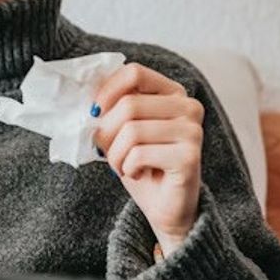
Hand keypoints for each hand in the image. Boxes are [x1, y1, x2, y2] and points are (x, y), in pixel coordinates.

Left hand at [91, 62, 204, 253]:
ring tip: (123, 165)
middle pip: (129, 104)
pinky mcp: (190, 157)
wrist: (165, 207)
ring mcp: (193, 132)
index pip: (135, 73)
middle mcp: (189, 107)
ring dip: (116, 155)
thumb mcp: (122, 130)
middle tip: (107, 151)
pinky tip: (139, 174)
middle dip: (107, 132)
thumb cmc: (141, 165)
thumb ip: (111, 109)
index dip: (107, 90)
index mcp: (173, 92)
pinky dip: (128, 168)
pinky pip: (139, 154)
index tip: (94, 112)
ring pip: (132, 131)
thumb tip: (87, 98)